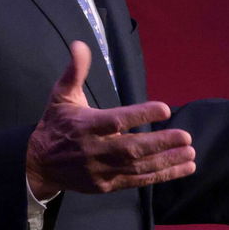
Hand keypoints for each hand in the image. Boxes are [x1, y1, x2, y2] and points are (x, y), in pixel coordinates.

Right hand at [25, 41, 196, 199]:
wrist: (38, 165)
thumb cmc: (56, 125)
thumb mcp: (61, 95)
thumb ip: (75, 71)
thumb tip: (80, 44)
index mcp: (86, 125)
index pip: (117, 120)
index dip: (141, 116)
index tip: (165, 109)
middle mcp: (95, 149)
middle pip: (130, 148)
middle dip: (160, 143)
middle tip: (186, 136)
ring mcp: (101, 170)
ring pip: (138, 167)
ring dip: (167, 161)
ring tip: (191, 154)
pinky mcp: (107, 185)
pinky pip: (137, 181)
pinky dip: (161, 176)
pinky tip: (182, 169)